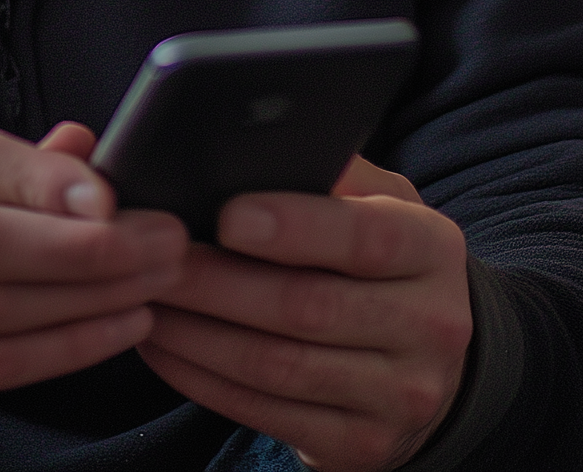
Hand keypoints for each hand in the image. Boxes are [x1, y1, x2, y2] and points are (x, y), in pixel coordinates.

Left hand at [137, 156, 471, 471]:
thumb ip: (333, 173)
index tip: (227, 216)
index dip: (295, 227)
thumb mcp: (381, 203)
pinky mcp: (362, 445)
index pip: (366, 237)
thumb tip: (253, 142)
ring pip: (279, 366)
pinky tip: (165, 350)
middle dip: (218, 284)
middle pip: (309, 307)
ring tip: (147, 300)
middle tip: (156, 260)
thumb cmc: (385, 260)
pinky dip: (204, 381)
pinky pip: (267, 413)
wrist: (435, 364)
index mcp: (432, 249)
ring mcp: (400, 395)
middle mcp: (429, 325)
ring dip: (198, 336)